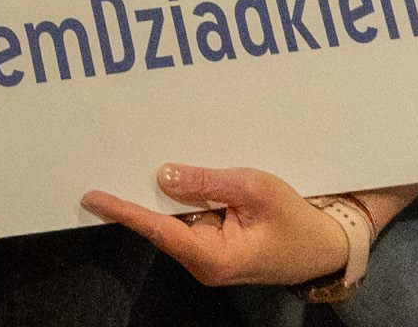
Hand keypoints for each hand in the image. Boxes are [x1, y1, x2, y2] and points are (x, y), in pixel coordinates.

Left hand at [83, 165, 354, 289]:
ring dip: (159, 193)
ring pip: (174, 219)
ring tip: (133, 157)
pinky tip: (170, 172)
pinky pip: (189, 218)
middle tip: (107, 161)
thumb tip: (163, 175)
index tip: (92, 197)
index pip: (157, 230)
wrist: (325, 246)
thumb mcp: (255, 190)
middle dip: (136, 195)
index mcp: (212, 257)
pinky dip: (180, 197)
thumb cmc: (296, 220)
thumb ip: (207, 182)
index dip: (123, 211)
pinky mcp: (215, 243)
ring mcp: (208, 254)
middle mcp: (203, 261)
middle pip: (160, 224)